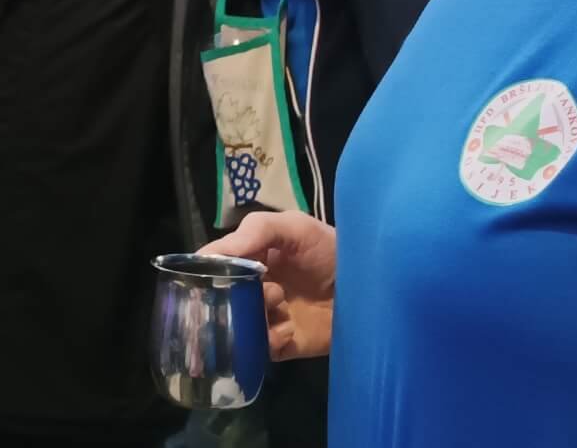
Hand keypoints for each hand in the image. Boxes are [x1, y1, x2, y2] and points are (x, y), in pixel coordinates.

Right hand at [201, 211, 336, 360]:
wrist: (370, 286)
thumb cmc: (331, 249)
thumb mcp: (295, 227)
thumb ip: (256, 230)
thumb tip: (208, 255)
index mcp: (250, 260)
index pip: (215, 267)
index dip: (207, 272)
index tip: (206, 276)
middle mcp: (253, 290)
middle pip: (221, 300)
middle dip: (229, 298)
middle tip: (255, 290)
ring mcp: (267, 318)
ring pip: (238, 326)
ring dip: (252, 317)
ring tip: (279, 303)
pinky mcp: (283, 344)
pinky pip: (261, 349)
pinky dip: (269, 340)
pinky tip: (289, 329)